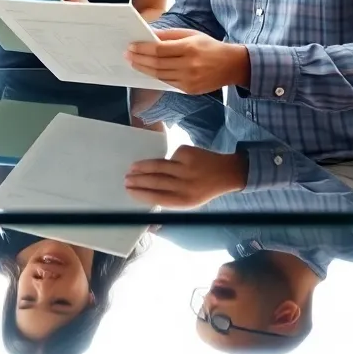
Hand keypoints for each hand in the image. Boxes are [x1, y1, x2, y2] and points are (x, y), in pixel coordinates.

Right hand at [123, 146, 247, 208]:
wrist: (226, 173)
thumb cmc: (201, 189)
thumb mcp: (188, 200)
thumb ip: (169, 198)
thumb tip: (143, 193)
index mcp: (186, 200)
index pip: (158, 197)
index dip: (141, 194)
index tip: (129, 191)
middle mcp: (187, 185)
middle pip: (156, 181)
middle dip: (138, 180)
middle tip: (126, 179)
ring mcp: (187, 167)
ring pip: (159, 165)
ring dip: (143, 167)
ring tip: (133, 168)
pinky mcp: (188, 153)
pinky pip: (170, 156)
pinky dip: (166, 158)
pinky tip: (169, 162)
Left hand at [125, 28, 249, 94]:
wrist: (231, 65)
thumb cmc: (209, 46)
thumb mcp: (191, 35)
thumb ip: (169, 35)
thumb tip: (148, 34)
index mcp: (190, 48)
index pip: (160, 49)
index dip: (143, 48)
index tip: (131, 46)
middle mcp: (189, 65)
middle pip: (157, 64)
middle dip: (139, 59)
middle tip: (127, 55)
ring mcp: (189, 80)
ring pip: (160, 75)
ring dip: (143, 69)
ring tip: (133, 62)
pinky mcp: (189, 90)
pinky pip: (167, 83)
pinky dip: (155, 76)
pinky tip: (147, 70)